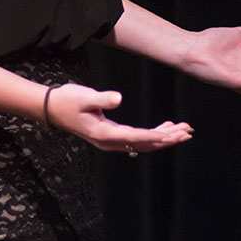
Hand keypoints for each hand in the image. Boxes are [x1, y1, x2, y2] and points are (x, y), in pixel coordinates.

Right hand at [44, 82, 192, 153]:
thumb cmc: (68, 100)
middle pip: (144, 144)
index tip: (175, 135)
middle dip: (168, 139)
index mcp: (105, 134)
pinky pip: (136, 139)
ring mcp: (110, 141)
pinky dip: (153, 134)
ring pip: (142, 143)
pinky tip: (165, 126)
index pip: (137, 137)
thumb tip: (118, 98)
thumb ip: (102, 99)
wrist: (52, 108)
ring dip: (163, 137)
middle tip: (188, 132)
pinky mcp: (111, 136)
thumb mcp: (85, 96)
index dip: (157, 136)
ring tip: (182, 130)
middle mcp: (109, 142)